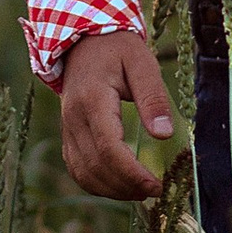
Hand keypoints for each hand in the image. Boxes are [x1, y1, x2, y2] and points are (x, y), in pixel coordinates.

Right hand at [58, 28, 175, 201]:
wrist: (84, 40)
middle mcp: (73, 117)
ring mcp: (67, 128)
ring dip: (112, 191)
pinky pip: (77, 169)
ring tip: (141, 192)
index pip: (108, 148)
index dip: (132, 173)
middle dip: (127, 186)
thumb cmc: (117, 48)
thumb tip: (164, 135)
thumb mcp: (142, 63)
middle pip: (96, 166)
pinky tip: (120, 185)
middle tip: (155, 191)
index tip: (157, 185)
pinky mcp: (68, 135)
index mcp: (93, 99)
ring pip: (84, 173)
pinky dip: (97, 184)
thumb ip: (153, 98)